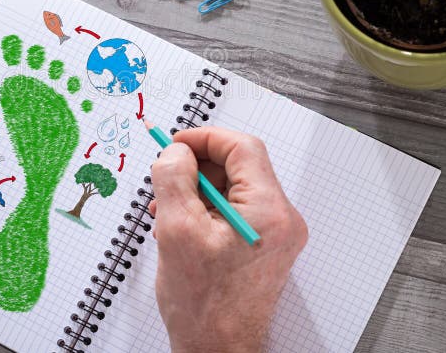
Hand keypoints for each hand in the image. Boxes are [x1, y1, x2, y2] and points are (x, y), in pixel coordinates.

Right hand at [150, 127, 307, 352]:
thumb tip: (176, 152)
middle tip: (164, 181)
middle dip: (196, 170)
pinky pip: (233, 212)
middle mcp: (281, 219)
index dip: (205, 139)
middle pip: (237, 168)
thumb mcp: (177, 231)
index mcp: (269, 210)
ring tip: (164, 212)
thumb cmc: (204, 306)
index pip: (242, 148)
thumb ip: (174, 179)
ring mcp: (274, 235)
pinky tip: (178, 229)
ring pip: (232, 190)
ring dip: (195, 193)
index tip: (176, 144)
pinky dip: (204, 212)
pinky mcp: (262, 247)